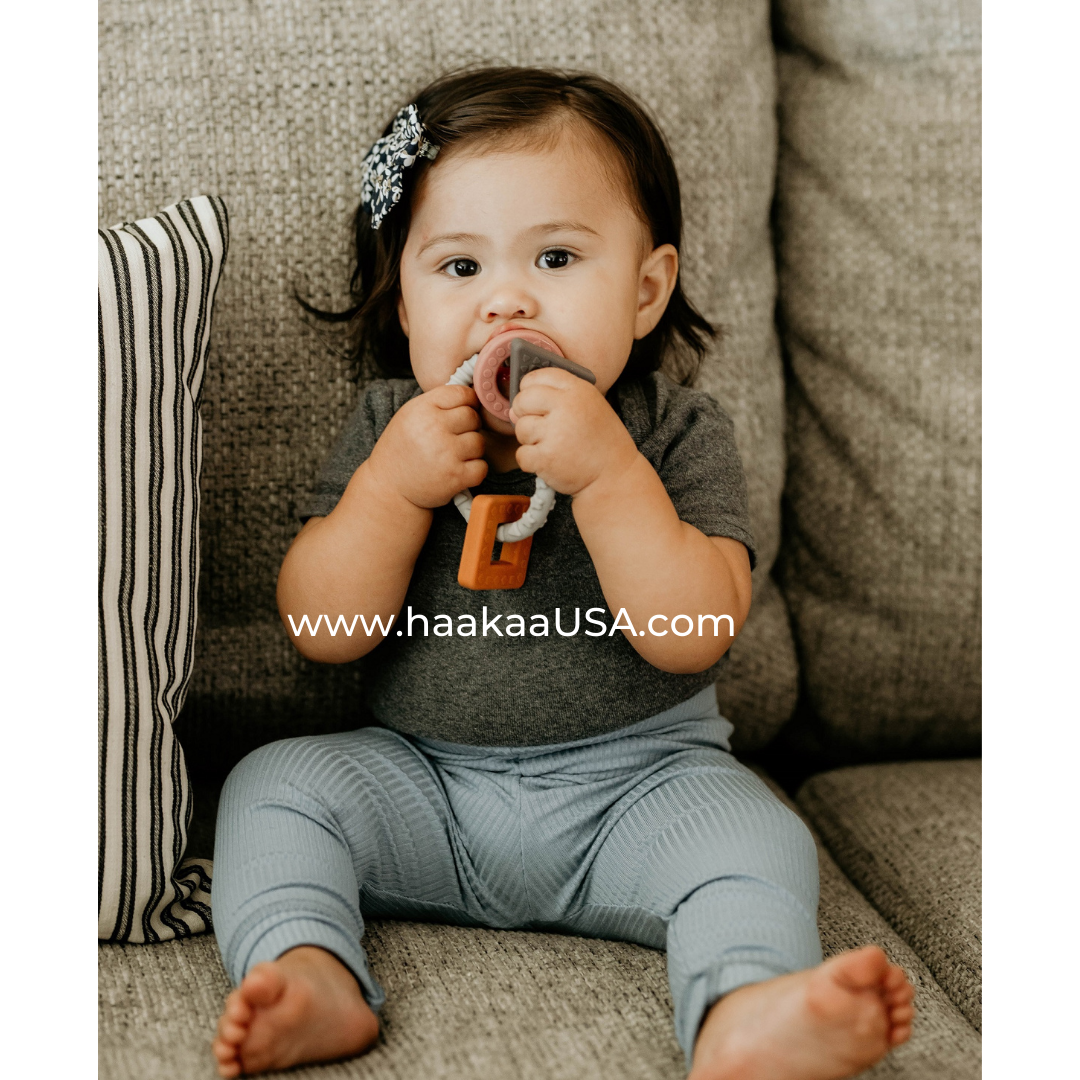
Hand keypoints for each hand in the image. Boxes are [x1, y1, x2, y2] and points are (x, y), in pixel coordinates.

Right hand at [366, 384, 487, 508]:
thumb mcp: (409, 416)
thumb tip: (472, 395)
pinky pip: (482, 467)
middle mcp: (434, 428)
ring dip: (471, 450)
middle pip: (473, 417)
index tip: (461, 413)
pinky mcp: (456, 476)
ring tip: (454, 455)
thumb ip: (437, 404)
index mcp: (422, 409)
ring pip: (479, 441)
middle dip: (469, 427)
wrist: (389, 487)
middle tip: (455, 438)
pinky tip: (459, 470)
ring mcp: (447, 453)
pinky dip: (474, 470)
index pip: (462, 393)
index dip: (467, 403)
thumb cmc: (402, 450)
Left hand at [510, 368, 638, 495]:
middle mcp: (566, 407)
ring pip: (520, 428)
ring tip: (551, 445)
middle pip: (522, 400)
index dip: (530, 388)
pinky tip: (549, 461)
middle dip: (524, 413)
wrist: (614, 476)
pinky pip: (521, 454)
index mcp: (578, 390)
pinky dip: (531, 461)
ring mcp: (555, 433)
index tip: (534, 400)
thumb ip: (556, 400)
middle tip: (540, 426)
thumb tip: (513, 407)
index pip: (538, 376)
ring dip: (529, 439)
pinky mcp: (546, 458)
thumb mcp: (589, 407)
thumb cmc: (599, 441)